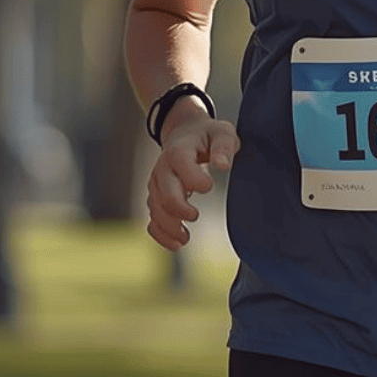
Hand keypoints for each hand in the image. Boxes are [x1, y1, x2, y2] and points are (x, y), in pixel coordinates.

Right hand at [145, 112, 239, 250]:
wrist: (185, 134)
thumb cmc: (208, 135)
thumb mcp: (222, 132)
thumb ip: (223, 147)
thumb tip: (223, 166)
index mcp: (179, 150)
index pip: (180, 164)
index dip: (194, 178)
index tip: (209, 187)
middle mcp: (163, 168)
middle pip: (164, 192)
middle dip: (178, 208)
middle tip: (195, 216)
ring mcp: (157, 185)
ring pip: (155, 209)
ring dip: (169, 227)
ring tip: (186, 239)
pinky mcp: (157, 198)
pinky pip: (152, 220)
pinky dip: (161, 235)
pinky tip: (176, 244)